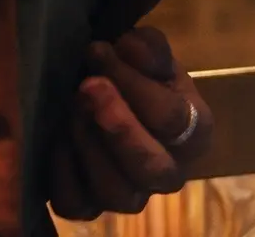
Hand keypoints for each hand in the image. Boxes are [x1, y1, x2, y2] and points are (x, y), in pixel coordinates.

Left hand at [46, 27, 213, 220]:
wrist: (109, 97)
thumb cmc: (138, 76)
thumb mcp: (149, 53)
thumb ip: (147, 48)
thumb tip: (128, 47)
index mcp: (197, 133)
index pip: (173, 119)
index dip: (135, 85)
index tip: (99, 51)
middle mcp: (170, 173)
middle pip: (152, 167)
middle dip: (118, 127)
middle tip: (88, 87)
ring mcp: (131, 196)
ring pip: (115, 190)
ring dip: (89, 146)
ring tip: (71, 109)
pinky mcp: (91, 207)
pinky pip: (75, 202)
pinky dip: (62, 171)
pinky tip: (57, 136)